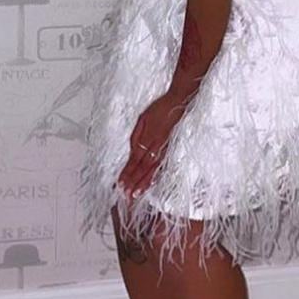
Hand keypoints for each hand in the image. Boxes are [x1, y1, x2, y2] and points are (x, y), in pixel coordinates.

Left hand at [117, 89, 189, 204]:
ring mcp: (163, 149)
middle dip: (133, 182)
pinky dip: (155, 176)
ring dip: (143, 183)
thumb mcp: (142, 118)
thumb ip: (136, 135)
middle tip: (126, 195)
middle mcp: (155, 146)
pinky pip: (160, 166)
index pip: (134, 160)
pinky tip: (150, 183)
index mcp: (147, 138)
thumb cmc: (159, 109)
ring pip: (152, 169)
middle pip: (142, 168)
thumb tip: (132, 150)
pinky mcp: (169, 149)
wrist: (178, 103)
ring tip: (136, 195)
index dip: (127, 173)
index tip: (120, 184)